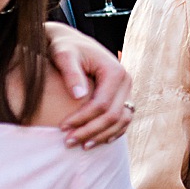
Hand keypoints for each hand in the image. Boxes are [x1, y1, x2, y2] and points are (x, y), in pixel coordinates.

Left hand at [44, 24, 133, 147]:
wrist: (72, 42)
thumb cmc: (65, 48)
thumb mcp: (64, 55)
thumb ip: (71, 73)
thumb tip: (79, 96)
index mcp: (115, 71)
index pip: (102, 104)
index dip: (83, 119)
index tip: (62, 128)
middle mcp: (126, 81)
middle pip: (114, 115)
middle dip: (91, 131)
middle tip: (68, 143)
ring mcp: (126, 90)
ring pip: (122, 120)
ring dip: (102, 135)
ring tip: (81, 146)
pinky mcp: (123, 96)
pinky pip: (123, 119)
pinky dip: (112, 132)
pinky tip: (96, 141)